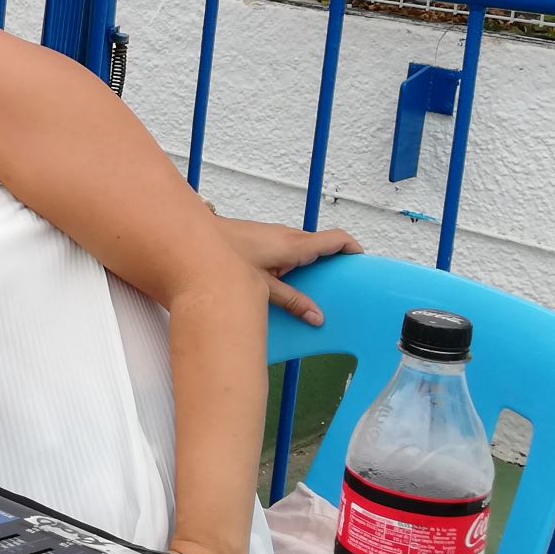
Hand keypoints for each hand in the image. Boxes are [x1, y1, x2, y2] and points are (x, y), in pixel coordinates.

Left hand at [219, 217, 360, 325]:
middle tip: (339, 285)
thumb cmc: (224, 257)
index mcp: (293, 244)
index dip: (353, 250)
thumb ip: (291, 301)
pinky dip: (292, 263)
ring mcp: (273, 235)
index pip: (336, 239)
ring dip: (310, 264)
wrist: (192, 240)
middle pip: (321, 245)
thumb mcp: (261, 286)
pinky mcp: (260, 239)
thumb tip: (317, 318)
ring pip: (302, 247)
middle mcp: (286, 236)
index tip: (362, 265)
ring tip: (312, 288)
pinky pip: (285, 249)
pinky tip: (285, 282)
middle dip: (332, 263)